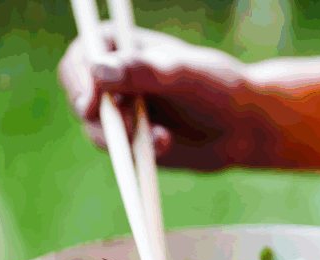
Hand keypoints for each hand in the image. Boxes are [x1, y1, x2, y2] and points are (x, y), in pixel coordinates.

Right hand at [58, 25, 282, 170]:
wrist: (240, 128)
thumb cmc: (217, 89)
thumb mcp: (183, 76)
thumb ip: (143, 71)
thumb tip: (98, 70)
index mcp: (121, 45)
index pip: (82, 54)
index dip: (80, 79)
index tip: (92, 103)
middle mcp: (113, 76)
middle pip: (81, 95)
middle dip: (103, 117)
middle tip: (128, 129)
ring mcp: (119, 110)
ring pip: (96, 129)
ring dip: (125, 140)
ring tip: (163, 139)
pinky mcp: (128, 140)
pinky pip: (117, 152)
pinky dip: (136, 154)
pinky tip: (165, 145)